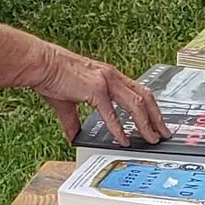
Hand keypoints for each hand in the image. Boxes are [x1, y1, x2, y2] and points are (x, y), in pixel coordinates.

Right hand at [39, 53, 166, 148]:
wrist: (40, 64)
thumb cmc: (52, 77)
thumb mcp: (68, 101)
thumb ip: (74, 120)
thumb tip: (73, 136)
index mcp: (109, 76)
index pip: (138, 91)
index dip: (151, 107)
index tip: (157, 122)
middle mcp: (112, 76)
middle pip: (145, 97)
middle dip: (157, 117)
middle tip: (163, 133)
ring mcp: (106, 81)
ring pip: (136, 104)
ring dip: (146, 124)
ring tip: (151, 138)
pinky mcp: (95, 89)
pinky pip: (112, 113)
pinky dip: (119, 128)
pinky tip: (123, 140)